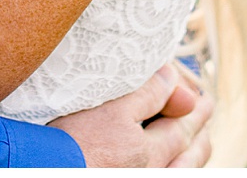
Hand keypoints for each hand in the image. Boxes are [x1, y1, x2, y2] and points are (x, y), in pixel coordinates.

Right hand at [51, 61, 214, 166]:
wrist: (41, 170)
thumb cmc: (70, 141)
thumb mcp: (108, 108)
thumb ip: (146, 93)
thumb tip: (172, 78)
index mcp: (147, 151)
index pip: (182, 126)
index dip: (194, 109)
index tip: (203, 98)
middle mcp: (149, 174)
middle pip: (188, 156)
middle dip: (199, 133)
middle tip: (205, 116)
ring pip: (180, 172)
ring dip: (192, 155)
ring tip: (196, 143)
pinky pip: (167, 174)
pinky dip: (177, 167)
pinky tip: (171, 161)